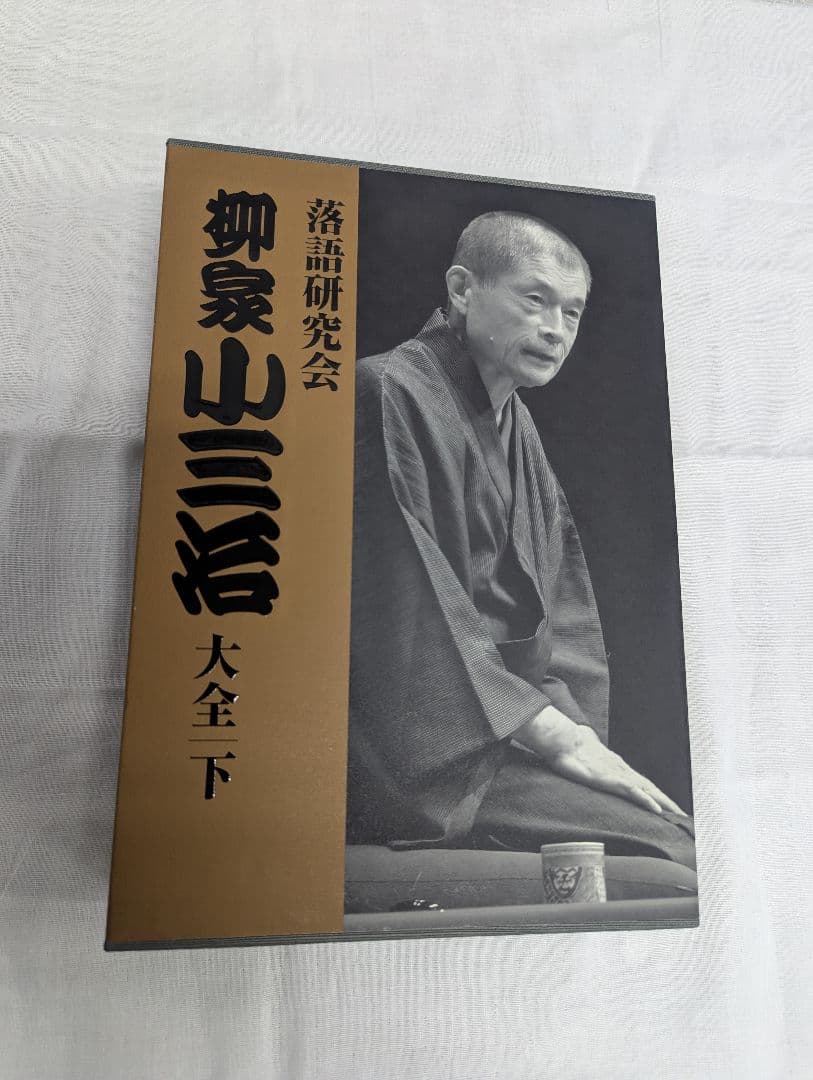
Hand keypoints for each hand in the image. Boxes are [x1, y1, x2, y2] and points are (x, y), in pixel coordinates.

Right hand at [514, 706, 687, 816]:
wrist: (563, 739)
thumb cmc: (570, 748)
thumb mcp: (584, 760)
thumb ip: (592, 764)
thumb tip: (592, 765)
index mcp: (616, 766)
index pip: (642, 783)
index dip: (656, 794)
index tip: (667, 806)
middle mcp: (622, 769)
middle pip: (651, 787)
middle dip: (667, 802)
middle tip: (683, 815)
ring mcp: (618, 773)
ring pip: (647, 790)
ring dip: (664, 803)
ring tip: (678, 815)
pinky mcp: (611, 779)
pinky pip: (633, 792)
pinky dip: (647, 801)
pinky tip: (657, 810)